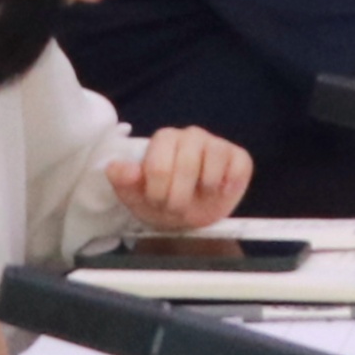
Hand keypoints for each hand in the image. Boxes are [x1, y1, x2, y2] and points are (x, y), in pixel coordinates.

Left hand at [104, 126, 253, 234]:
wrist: (192, 218)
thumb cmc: (163, 202)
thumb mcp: (137, 198)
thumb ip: (124, 181)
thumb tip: (115, 167)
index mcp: (164, 140)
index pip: (158, 166)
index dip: (158, 192)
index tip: (157, 202)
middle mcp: (191, 135)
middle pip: (185, 166)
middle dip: (179, 197)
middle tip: (177, 206)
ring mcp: (217, 144)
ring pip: (212, 166)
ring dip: (204, 192)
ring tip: (199, 197)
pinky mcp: (240, 157)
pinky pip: (237, 170)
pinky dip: (228, 187)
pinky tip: (219, 191)